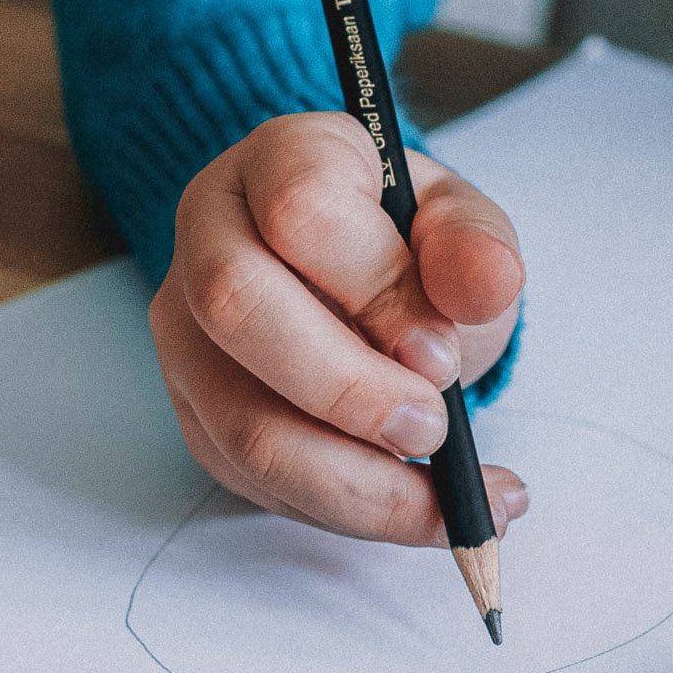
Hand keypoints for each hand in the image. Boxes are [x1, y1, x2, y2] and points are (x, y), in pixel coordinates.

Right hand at [150, 112, 527, 543]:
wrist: (364, 285)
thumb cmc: (410, 246)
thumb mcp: (460, 226)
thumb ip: (475, 248)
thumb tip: (484, 285)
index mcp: (280, 161)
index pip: (303, 211)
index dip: (377, 289)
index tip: (441, 349)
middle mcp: (210, 236)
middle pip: (240, 310)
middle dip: (352, 393)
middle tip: (434, 428)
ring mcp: (188, 331)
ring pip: (243, 424)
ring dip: (359, 482)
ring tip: (449, 500)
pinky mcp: (195, 413)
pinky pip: (256, 482)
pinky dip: (350, 511)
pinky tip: (421, 510)